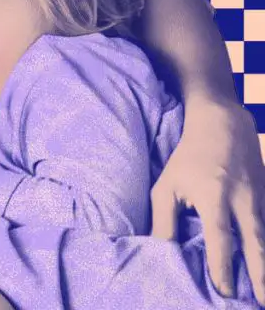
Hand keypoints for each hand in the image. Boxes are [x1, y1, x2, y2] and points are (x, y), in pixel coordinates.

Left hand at [151, 97, 264, 304]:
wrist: (222, 124)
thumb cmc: (187, 158)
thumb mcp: (167, 186)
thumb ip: (164, 220)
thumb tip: (161, 251)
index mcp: (214, 197)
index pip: (220, 237)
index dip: (222, 266)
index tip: (223, 290)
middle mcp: (242, 200)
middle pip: (255, 243)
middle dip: (260, 275)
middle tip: (261, 302)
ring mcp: (259, 198)